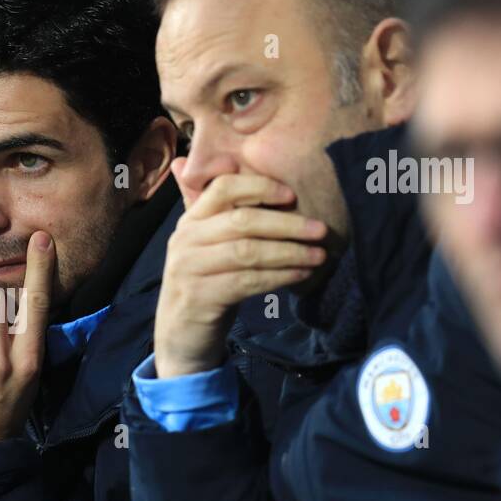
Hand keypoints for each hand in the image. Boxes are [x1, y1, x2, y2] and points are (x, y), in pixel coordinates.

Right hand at [153, 162, 326, 377]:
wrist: (180, 335)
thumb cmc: (204, 284)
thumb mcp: (209, 246)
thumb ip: (221, 214)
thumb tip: (227, 164)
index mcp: (190, 221)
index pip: (222, 188)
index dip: (259, 187)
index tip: (292, 195)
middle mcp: (185, 240)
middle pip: (242, 221)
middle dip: (287, 224)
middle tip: (321, 229)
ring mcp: (188, 269)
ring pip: (247, 252)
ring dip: (289, 252)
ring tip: (318, 255)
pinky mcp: (199, 297)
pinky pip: (246, 282)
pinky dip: (278, 277)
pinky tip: (300, 275)